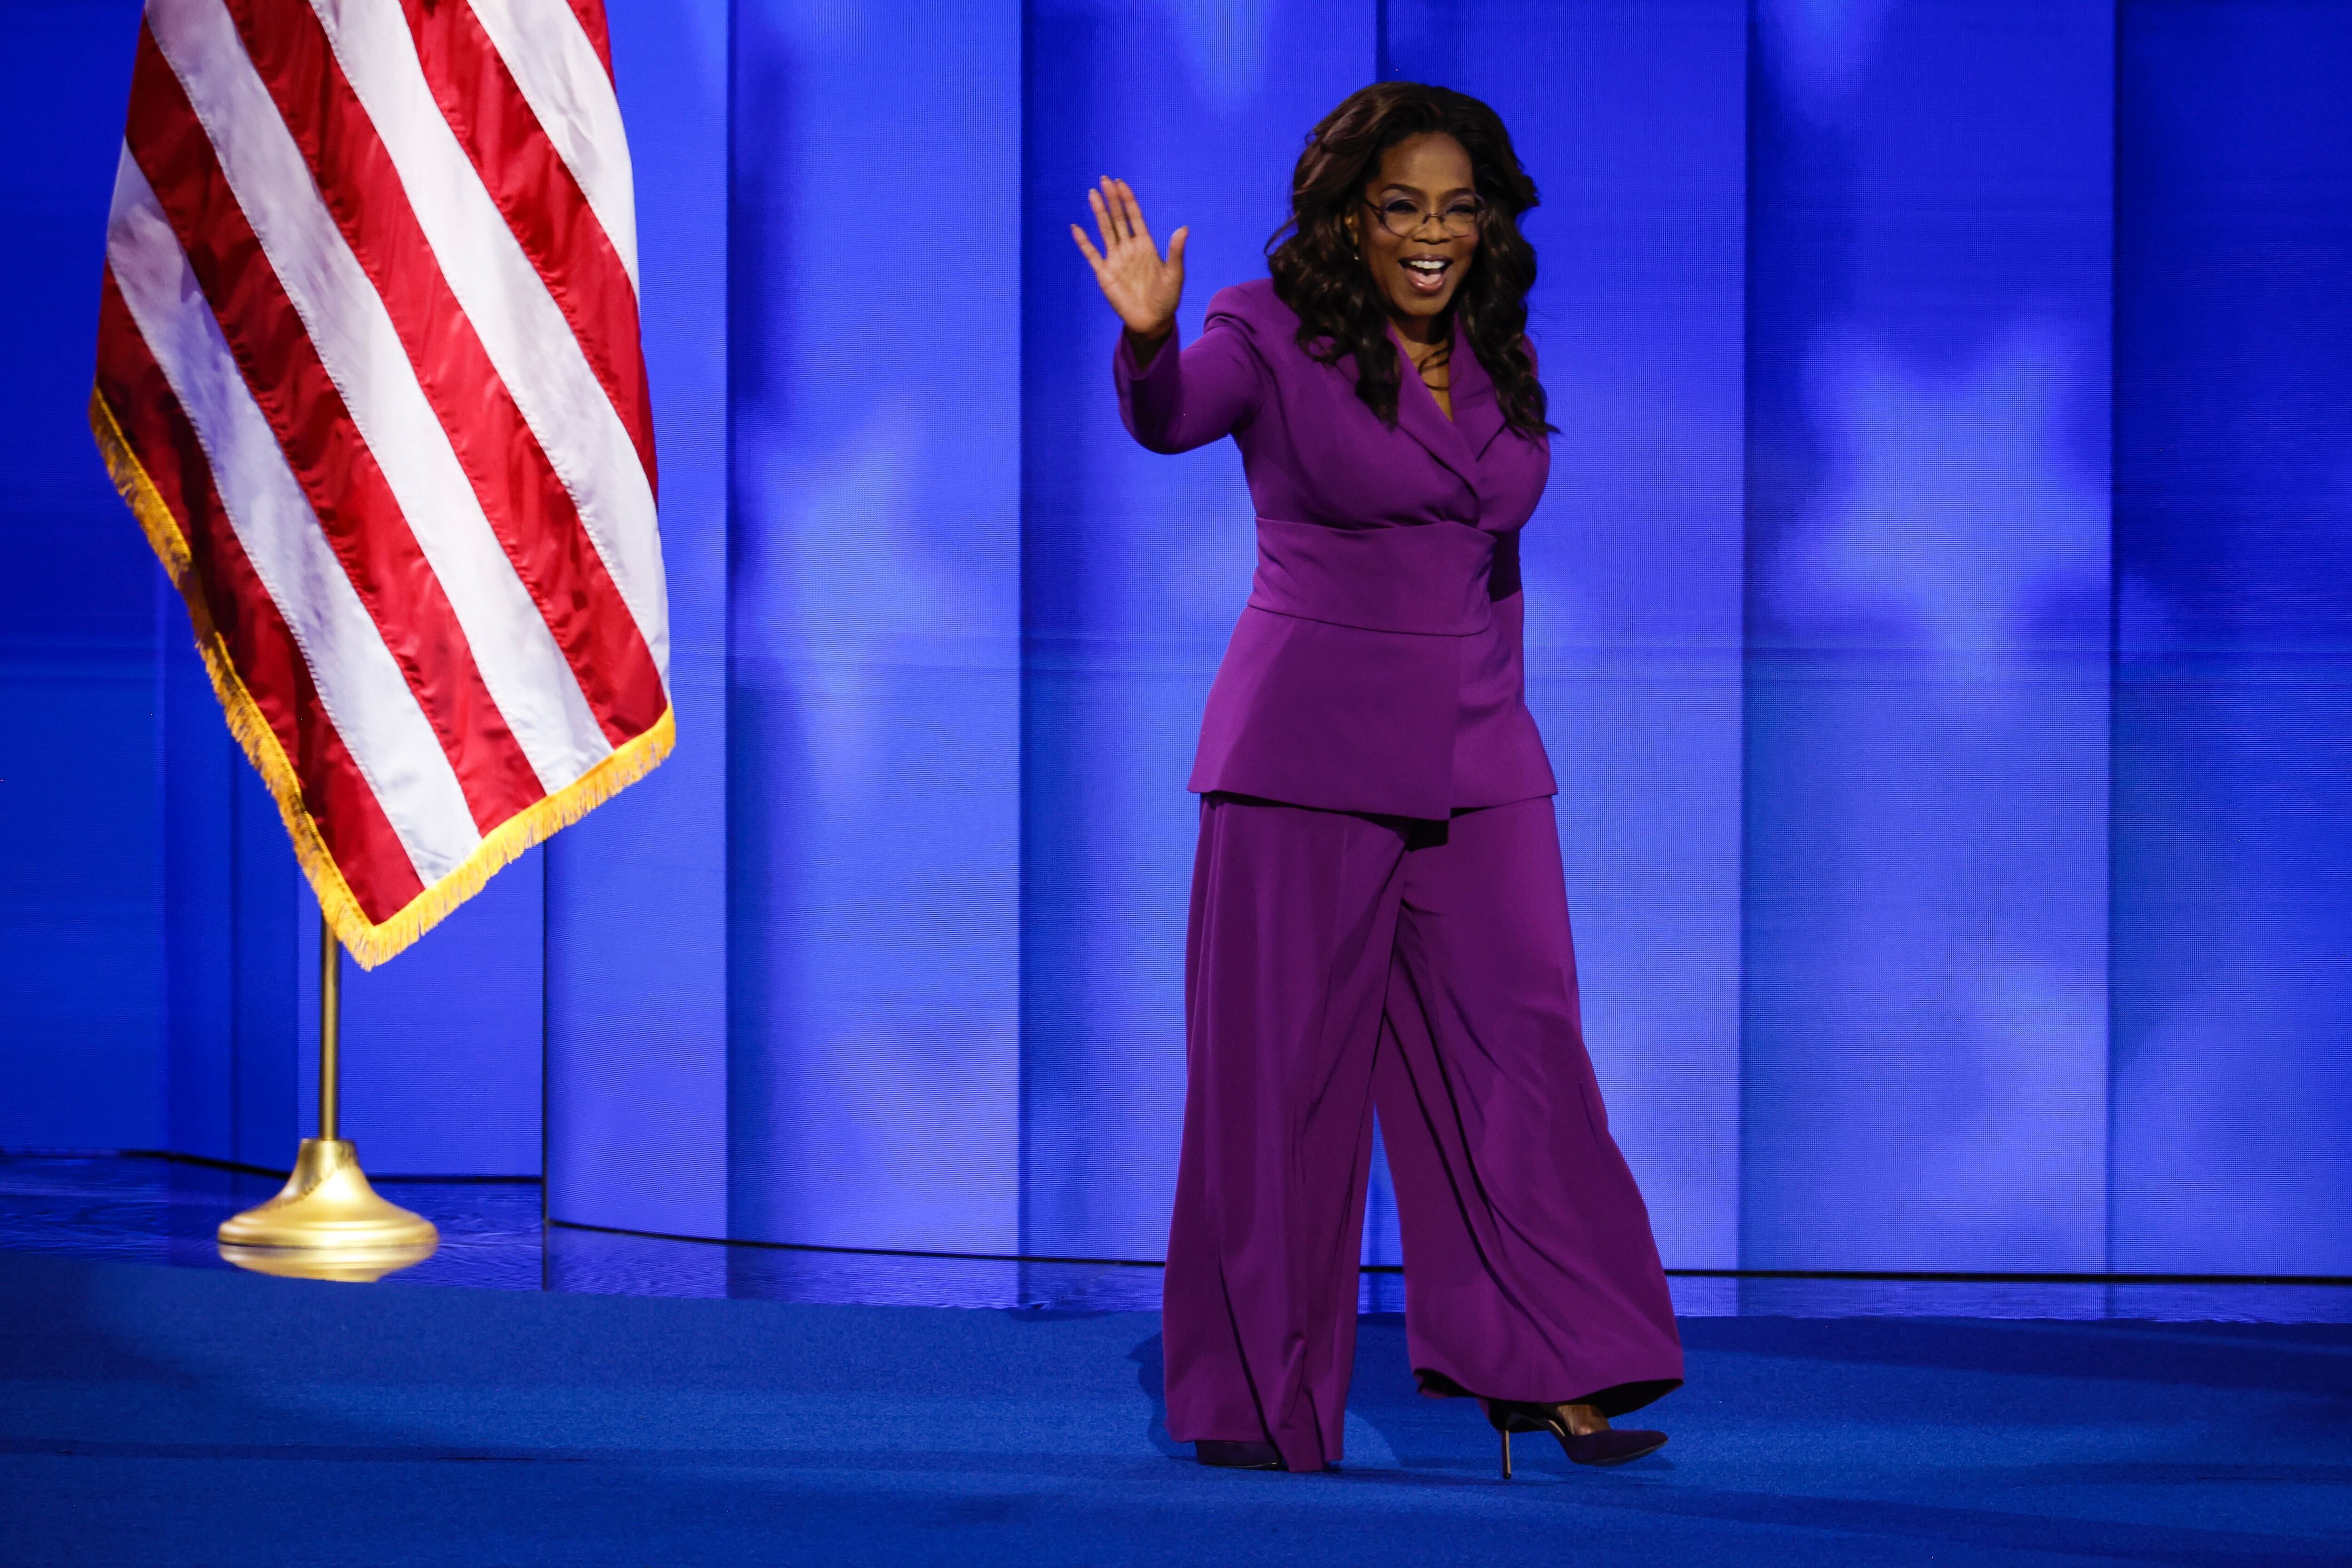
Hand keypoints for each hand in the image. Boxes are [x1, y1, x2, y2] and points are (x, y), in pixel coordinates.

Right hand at [1072, 177, 1186, 344]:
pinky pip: (1092, 254)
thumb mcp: (1175, 274)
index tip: (1121, 183)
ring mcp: (1116, 259)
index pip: (1134, 217)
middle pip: (1118, 219)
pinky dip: (1084, 242)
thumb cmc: (1167, 298)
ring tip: (1092, 193)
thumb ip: (1176, 251)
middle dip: (1112, 200)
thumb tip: (1184, 229)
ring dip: (1098, 213)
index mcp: (1146, 245)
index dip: (1128, 200)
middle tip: (1104, 179)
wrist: (1153, 321)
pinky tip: (1076, 228)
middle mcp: (1129, 248)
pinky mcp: (1105, 274)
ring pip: (1105, 231)